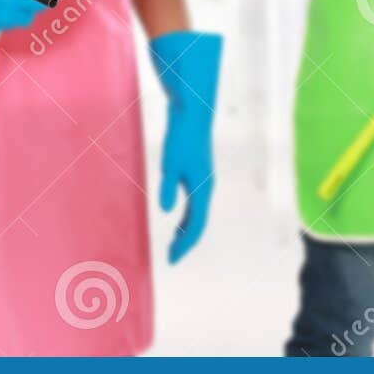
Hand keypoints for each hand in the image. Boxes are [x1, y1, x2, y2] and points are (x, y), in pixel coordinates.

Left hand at [149, 31, 221, 263]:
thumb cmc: (180, 138)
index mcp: (202, 189)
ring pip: (198, 213)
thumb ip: (169, 187)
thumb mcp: (170, 163)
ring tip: (175, 242)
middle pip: (199, 222)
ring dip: (187, 229)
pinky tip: (177, 218)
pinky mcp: (198, 173)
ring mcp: (204, 181)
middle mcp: (206, 188)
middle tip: (171, 256)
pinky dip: (187, 215)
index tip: (171, 259)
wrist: (192, 114)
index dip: (184, 244)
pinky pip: (195, 202)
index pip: (195, 225)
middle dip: (186, 241)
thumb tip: (167, 211)